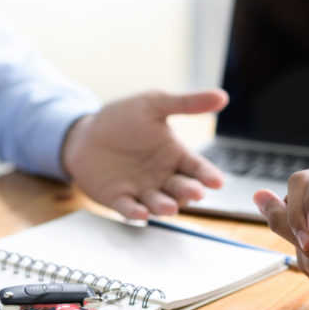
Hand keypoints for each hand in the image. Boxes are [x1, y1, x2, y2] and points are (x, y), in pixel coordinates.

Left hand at [62, 89, 228, 219]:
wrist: (86, 133)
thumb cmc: (123, 118)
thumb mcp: (155, 104)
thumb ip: (187, 103)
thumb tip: (222, 97)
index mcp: (175, 155)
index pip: (197, 168)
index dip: (208, 175)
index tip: (218, 182)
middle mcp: (162, 176)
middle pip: (181, 189)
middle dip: (189, 192)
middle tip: (196, 193)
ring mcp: (142, 190)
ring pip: (158, 203)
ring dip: (165, 206)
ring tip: (170, 207)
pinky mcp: (119, 198)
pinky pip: (129, 208)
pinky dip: (135, 212)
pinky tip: (141, 212)